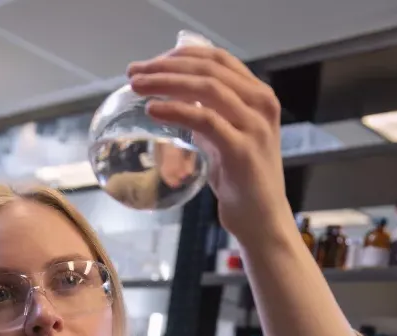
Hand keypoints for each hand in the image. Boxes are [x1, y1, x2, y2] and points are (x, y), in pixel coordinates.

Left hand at [128, 46, 291, 242]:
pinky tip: (153, 110)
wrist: (262, 220)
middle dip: (166, 66)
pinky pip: (205, 120)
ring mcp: (254, 126)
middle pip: (209, 69)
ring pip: (207, 88)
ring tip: (137, 86)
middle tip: (134, 72)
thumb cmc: (242, 181)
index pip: (218, 59)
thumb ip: (208, 116)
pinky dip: (176, 111)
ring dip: (166, 82)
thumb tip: (174, 100)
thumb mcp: (225, 138)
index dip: (181, 55)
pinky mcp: (242, 150)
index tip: (150, 62)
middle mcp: (261, 105)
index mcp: (258, 97)